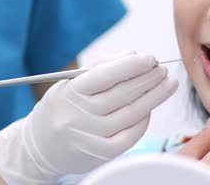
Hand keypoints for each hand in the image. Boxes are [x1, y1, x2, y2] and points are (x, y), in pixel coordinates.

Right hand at [0, 52, 178, 183]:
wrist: (41, 147)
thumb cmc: (63, 107)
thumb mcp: (72, 82)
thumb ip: (103, 66)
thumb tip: (135, 56)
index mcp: (70, 92)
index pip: (106, 75)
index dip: (131, 66)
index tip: (149, 59)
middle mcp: (78, 115)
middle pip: (123, 94)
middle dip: (148, 79)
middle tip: (162, 70)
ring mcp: (90, 136)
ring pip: (131, 113)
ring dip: (154, 97)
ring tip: (168, 84)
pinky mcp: (100, 153)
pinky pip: (130, 135)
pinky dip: (144, 120)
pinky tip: (151, 109)